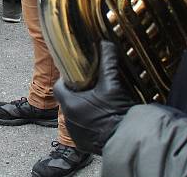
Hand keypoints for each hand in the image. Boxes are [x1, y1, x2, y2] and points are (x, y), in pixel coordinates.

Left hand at [53, 41, 133, 155]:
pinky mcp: (83, 144)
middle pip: (68, 100)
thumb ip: (107, 63)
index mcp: (70, 103)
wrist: (128, 142)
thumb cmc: (117, 114)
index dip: (67, 79)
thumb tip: (106, 43)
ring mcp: (75, 133)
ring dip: (83, 109)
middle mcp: (68, 119)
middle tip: (92, 88)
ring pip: (74, 115)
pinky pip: (82, 129)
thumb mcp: (113, 86)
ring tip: (98, 103)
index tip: (78, 75)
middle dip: (78, 94)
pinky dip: (88, 123)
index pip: (59, 86)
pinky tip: (101, 119)